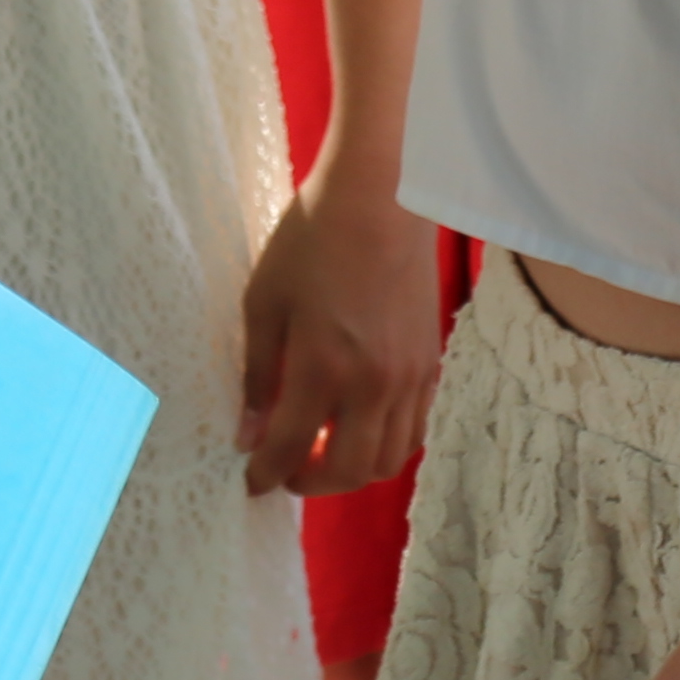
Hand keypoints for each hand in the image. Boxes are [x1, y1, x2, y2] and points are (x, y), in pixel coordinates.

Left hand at [235, 180, 443, 495]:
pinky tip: (358, 424)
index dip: (266, 474)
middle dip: (309, 483)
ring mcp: (408, 378)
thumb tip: (249, 433)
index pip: (290, 448)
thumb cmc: (312, 239)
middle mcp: (372, 384)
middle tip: (285, 470)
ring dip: (350, 470)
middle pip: (346, 471)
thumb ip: (257, 374)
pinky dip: (384, 444)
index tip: (252, 482)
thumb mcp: (264, 301)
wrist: (382, 197)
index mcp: (322, 367)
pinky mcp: (430, 365)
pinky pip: (413, 431)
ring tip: (322, 450)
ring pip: (386, 461)